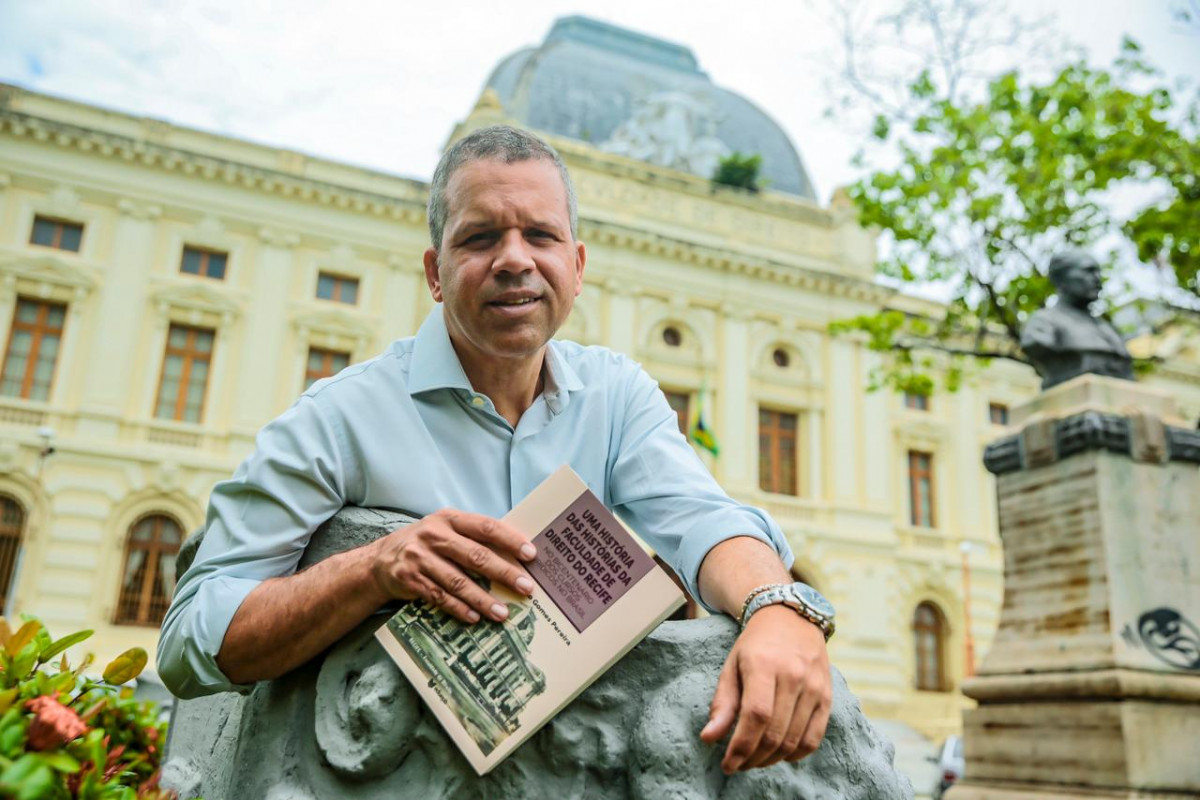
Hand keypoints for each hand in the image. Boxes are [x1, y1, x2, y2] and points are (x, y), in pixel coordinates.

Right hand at [370, 509, 536, 623]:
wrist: (380, 561)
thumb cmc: (426, 545)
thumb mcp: (445, 530)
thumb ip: (473, 537)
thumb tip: (515, 554)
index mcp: (449, 519)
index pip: (485, 527)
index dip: (510, 540)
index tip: (531, 554)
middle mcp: (434, 535)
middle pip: (475, 556)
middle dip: (504, 573)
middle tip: (526, 587)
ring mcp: (420, 558)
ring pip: (458, 581)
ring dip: (483, 600)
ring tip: (503, 613)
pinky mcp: (410, 579)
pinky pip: (440, 597)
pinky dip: (459, 608)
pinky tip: (475, 618)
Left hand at [699, 605, 831, 772]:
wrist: (791, 618)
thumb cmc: (755, 645)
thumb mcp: (731, 666)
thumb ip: (723, 703)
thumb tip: (709, 738)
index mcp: (764, 665)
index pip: (756, 716)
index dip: (741, 746)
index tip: (727, 765)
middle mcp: (793, 675)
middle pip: (775, 732)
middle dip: (753, 757)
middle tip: (739, 765)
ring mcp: (814, 686)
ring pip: (793, 739)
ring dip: (771, 759)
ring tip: (755, 760)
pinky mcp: (827, 696)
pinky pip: (814, 737)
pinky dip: (796, 753)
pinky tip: (780, 754)